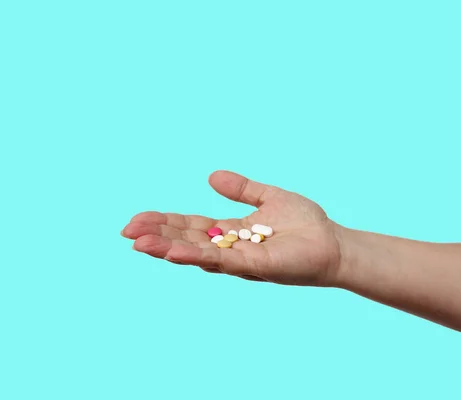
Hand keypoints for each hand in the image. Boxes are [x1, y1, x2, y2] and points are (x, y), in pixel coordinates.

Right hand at [121, 170, 343, 286]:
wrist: (334, 243)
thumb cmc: (306, 224)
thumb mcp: (269, 197)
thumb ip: (241, 189)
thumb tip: (210, 176)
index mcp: (231, 232)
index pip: (191, 227)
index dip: (164, 223)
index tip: (136, 219)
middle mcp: (231, 248)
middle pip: (187, 241)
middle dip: (157, 237)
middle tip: (126, 231)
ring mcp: (241, 259)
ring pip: (197, 253)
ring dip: (167, 249)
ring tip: (138, 244)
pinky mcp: (256, 265)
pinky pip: (222, 261)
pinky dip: (196, 256)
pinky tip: (174, 251)